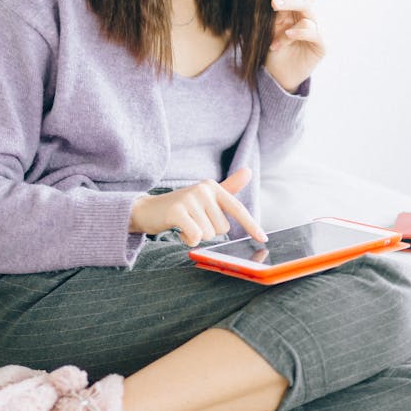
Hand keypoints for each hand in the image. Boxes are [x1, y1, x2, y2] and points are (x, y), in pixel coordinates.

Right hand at [129, 167, 266, 247]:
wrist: (147, 210)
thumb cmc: (181, 206)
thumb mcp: (205, 197)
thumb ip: (228, 187)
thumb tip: (248, 171)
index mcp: (213, 187)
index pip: (237, 209)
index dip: (251, 225)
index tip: (263, 239)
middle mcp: (203, 190)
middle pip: (222, 228)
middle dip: (209, 231)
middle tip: (193, 222)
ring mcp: (190, 199)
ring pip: (209, 234)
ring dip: (197, 236)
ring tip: (184, 225)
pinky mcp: (177, 211)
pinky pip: (196, 236)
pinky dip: (189, 240)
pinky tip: (180, 232)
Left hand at [264, 0, 325, 92]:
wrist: (277, 74)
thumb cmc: (273, 48)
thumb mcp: (271, 27)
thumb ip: (277, 13)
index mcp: (300, 11)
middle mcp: (312, 18)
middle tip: (274, 3)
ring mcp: (319, 30)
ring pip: (308, 14)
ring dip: (288, 23)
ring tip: (278, 33)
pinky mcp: (323, 44)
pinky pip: (313, 32)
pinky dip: (298, 33)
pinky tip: (286, 37)